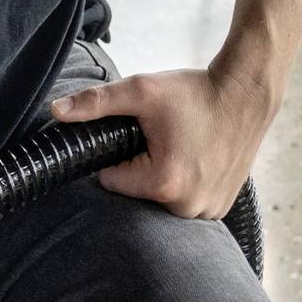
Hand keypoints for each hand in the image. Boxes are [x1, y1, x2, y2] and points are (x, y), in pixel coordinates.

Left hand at [51, 64, 274, 218]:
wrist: (247, 93)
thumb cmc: (195, 92)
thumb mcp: (141, 90)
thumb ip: (96, 102)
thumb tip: (55, 111)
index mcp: (163, 183)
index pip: (110, 180)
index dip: (118, 153)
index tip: (140, 134)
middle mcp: (187, 207)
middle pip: (136, 193)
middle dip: (141, 167)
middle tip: (166, 138)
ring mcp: (208, 211)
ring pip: (159, 200)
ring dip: (163, 178)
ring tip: (183, 147)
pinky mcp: (220, 209)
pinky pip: (184, 203)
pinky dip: (184, 185)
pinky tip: (197, 159)